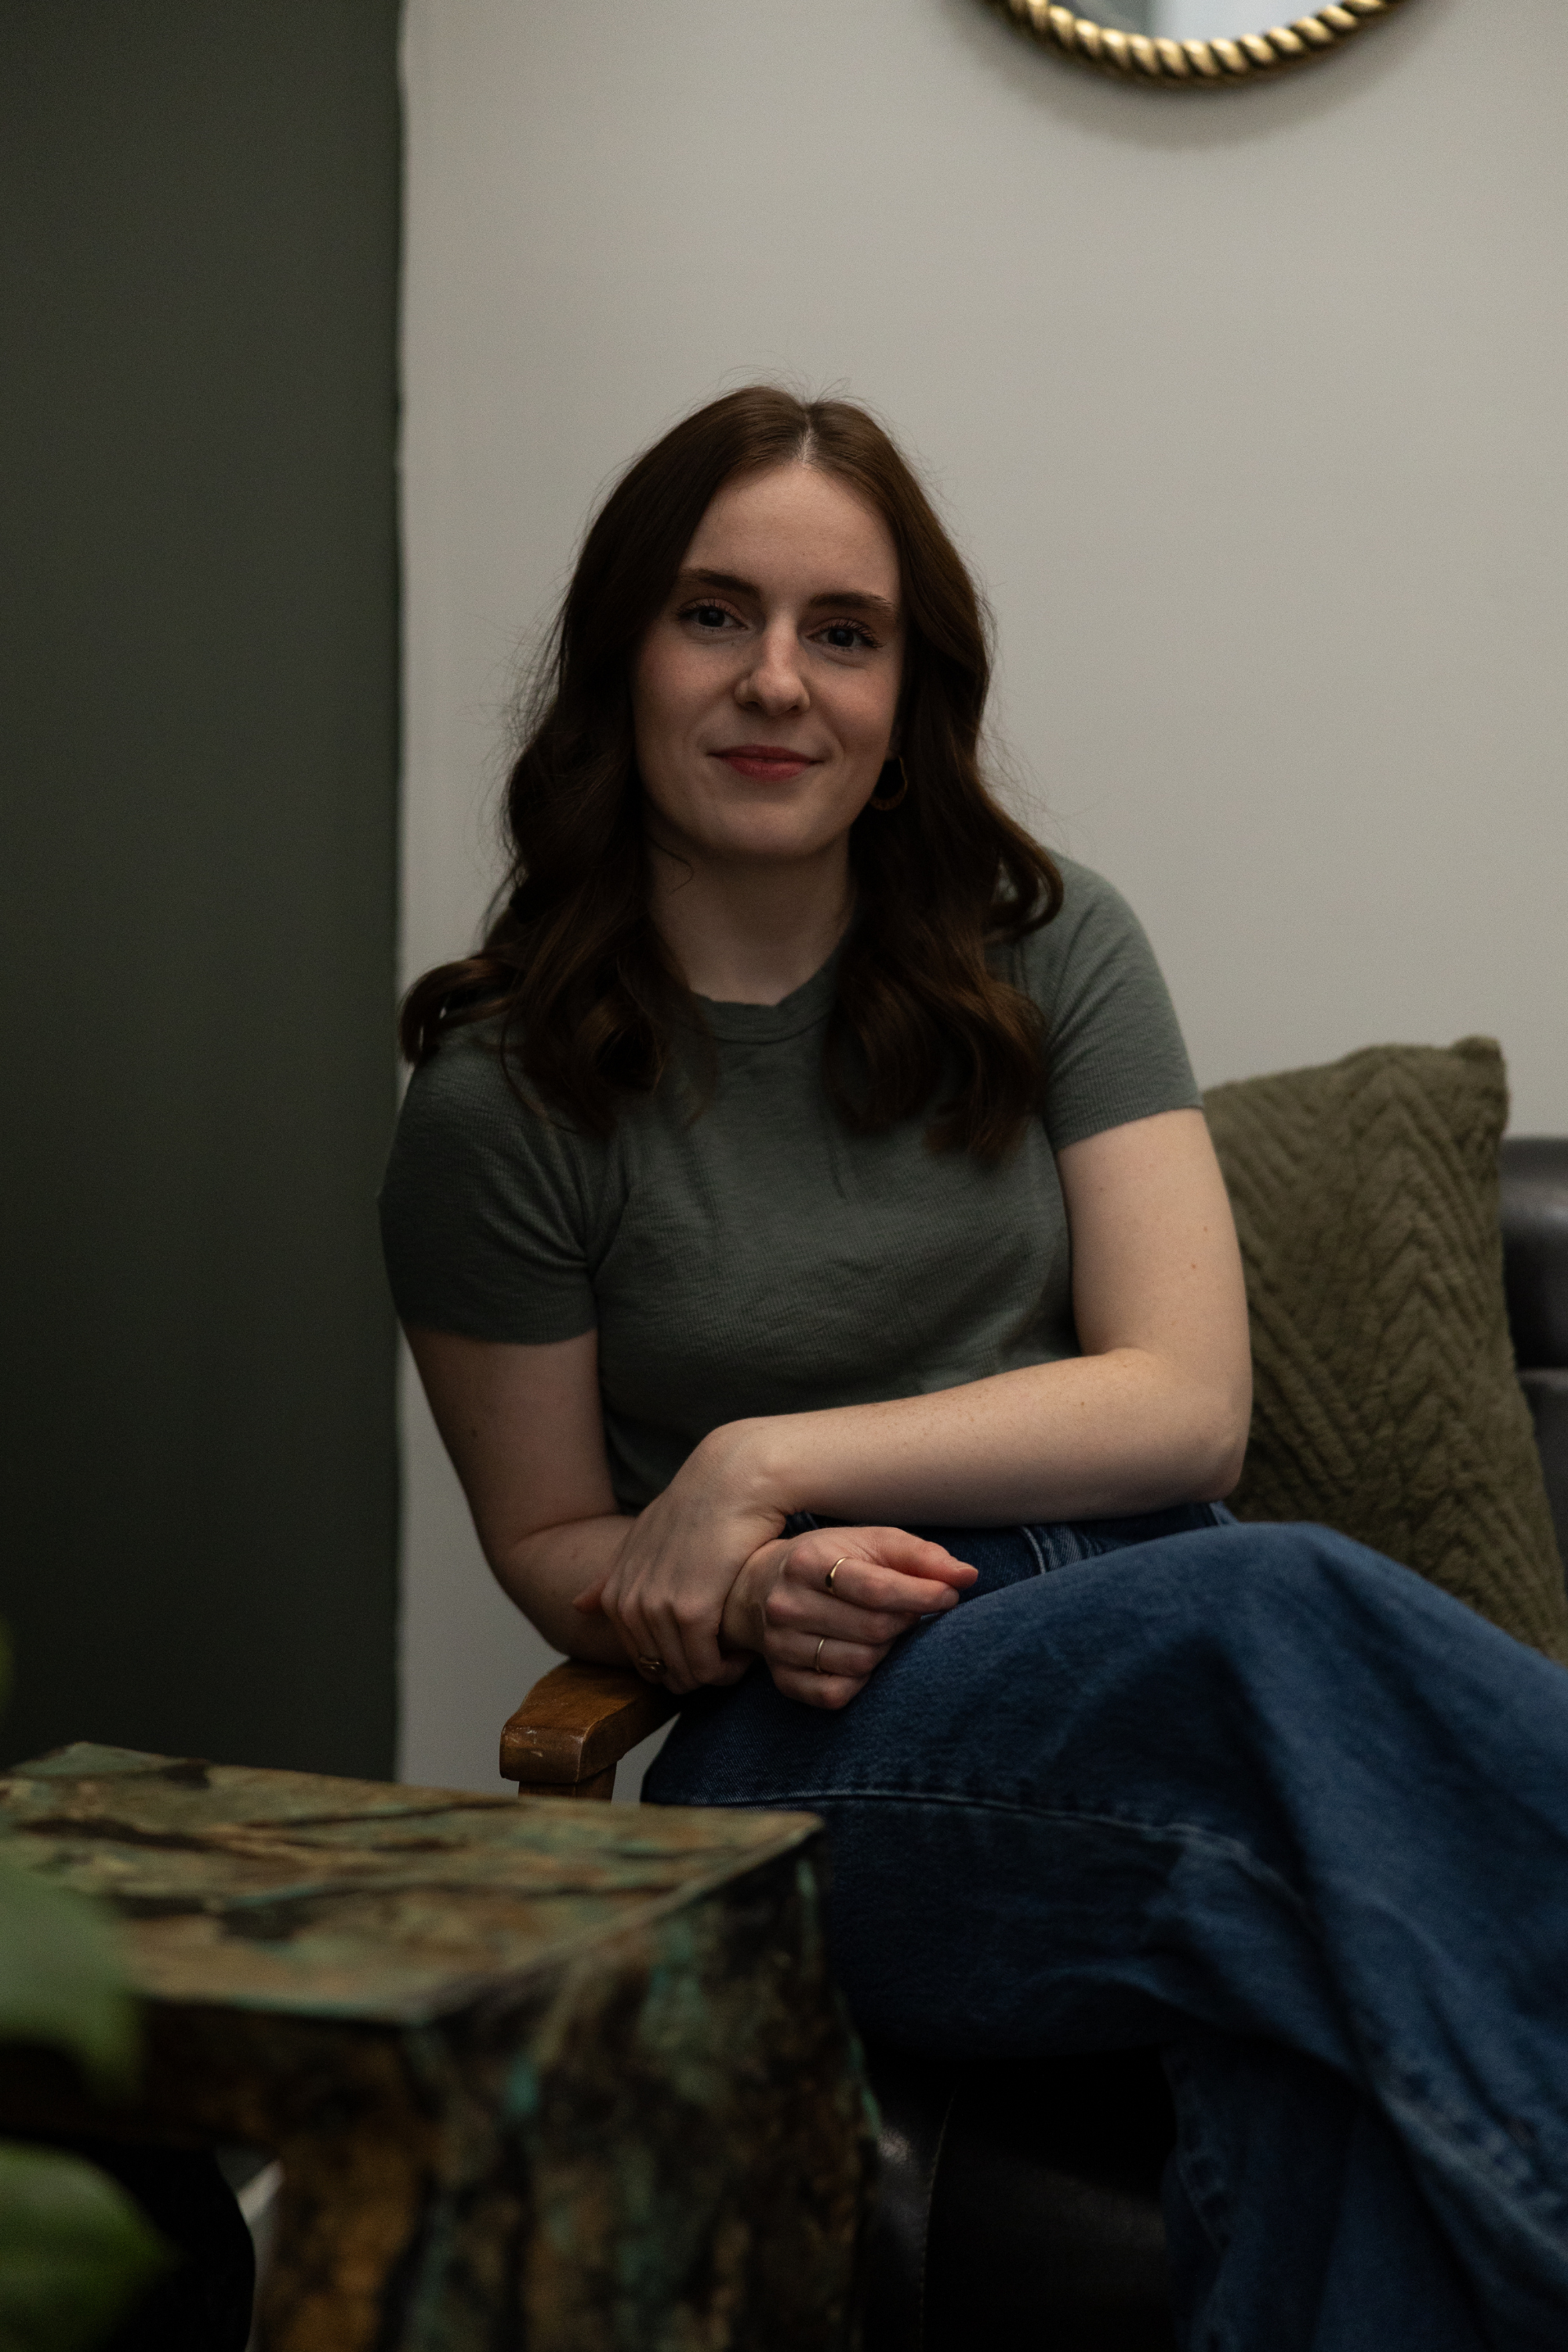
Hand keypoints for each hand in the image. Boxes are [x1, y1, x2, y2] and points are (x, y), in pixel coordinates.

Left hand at [571, 1425, 789, 1691]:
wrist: (730, 1481)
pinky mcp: (692, 1611)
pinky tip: (744, 1652)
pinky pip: (707, 1666)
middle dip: (695, 1674)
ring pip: (686, 1674)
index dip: (676, 1665)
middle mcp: (630, 1604)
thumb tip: (577, 1605)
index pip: (642, 1661)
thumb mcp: (642, 1540)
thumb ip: (611, 1576)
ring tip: (739, 1653)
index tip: (706, 1649)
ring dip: (715, 1674)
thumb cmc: (695, 1509)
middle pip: (663, 1672)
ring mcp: (658, 1609)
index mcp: (616, 1594)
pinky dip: (727, 1669)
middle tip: (726, 1657)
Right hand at [721, 1525, 976, 1709]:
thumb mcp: (869, 1542)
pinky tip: (861, 1655)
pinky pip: (836, 1694)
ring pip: (859, 1664)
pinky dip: (860, 1680)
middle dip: (906, 1621)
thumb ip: (920, 1556)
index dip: (923, 1595)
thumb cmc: (827, 1559)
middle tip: (911, 1610)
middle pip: (873, 1630)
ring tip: (882, 1630)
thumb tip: (968, 1576)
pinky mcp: (783, 1679)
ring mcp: (781, 1646)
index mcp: (808, 1562)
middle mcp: (788, 1605)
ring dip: (885, 1649)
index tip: (949, 1594)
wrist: (756, 1588)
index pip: (877, 1589)